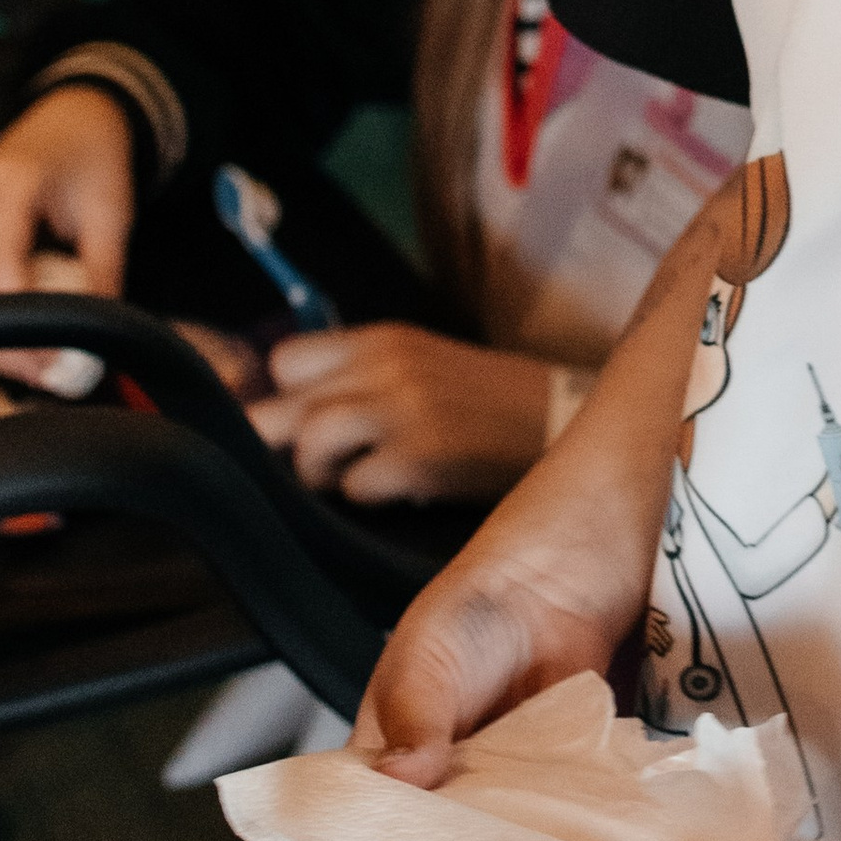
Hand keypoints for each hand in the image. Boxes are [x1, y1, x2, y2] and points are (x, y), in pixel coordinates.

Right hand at [0, 86, 134, 371]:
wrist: (77, 114)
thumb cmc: (97, 156)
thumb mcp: (113, 215)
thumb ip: (103, 279)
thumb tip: (97, 345)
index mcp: (8, 185)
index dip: (25, 329)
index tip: (58, 363)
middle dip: (5, 345)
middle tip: (52, 373)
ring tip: (47, 352)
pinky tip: (31, 315)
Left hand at [250, 326, 551, 504]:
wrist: (559, 420)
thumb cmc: (484, 403)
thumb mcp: (420, 368)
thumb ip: (357, 381)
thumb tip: (282, 419)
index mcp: (382, 341)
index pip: (285, 360)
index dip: (281, 400)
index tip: (294, 428)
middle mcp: (386, 366)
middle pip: (282, 409)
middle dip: (286, 448)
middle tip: (318, 466)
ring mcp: (405, 410)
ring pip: (309, 445)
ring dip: (321, 477)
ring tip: (356, 480)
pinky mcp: (424, 457)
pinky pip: (355, 487)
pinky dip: (367, 499)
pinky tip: (397, 494)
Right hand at [354, 181, 731, 784]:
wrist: (592, 545)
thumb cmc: (493, 581)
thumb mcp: (434, 644)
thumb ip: (415, 712)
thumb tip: (402, 780)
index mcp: (393, 744)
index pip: (371, 823)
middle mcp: (450, 769)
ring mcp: (514, 771)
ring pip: (509, 838)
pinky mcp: (572, 767)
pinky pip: (566, 818)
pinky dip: (572, 838)